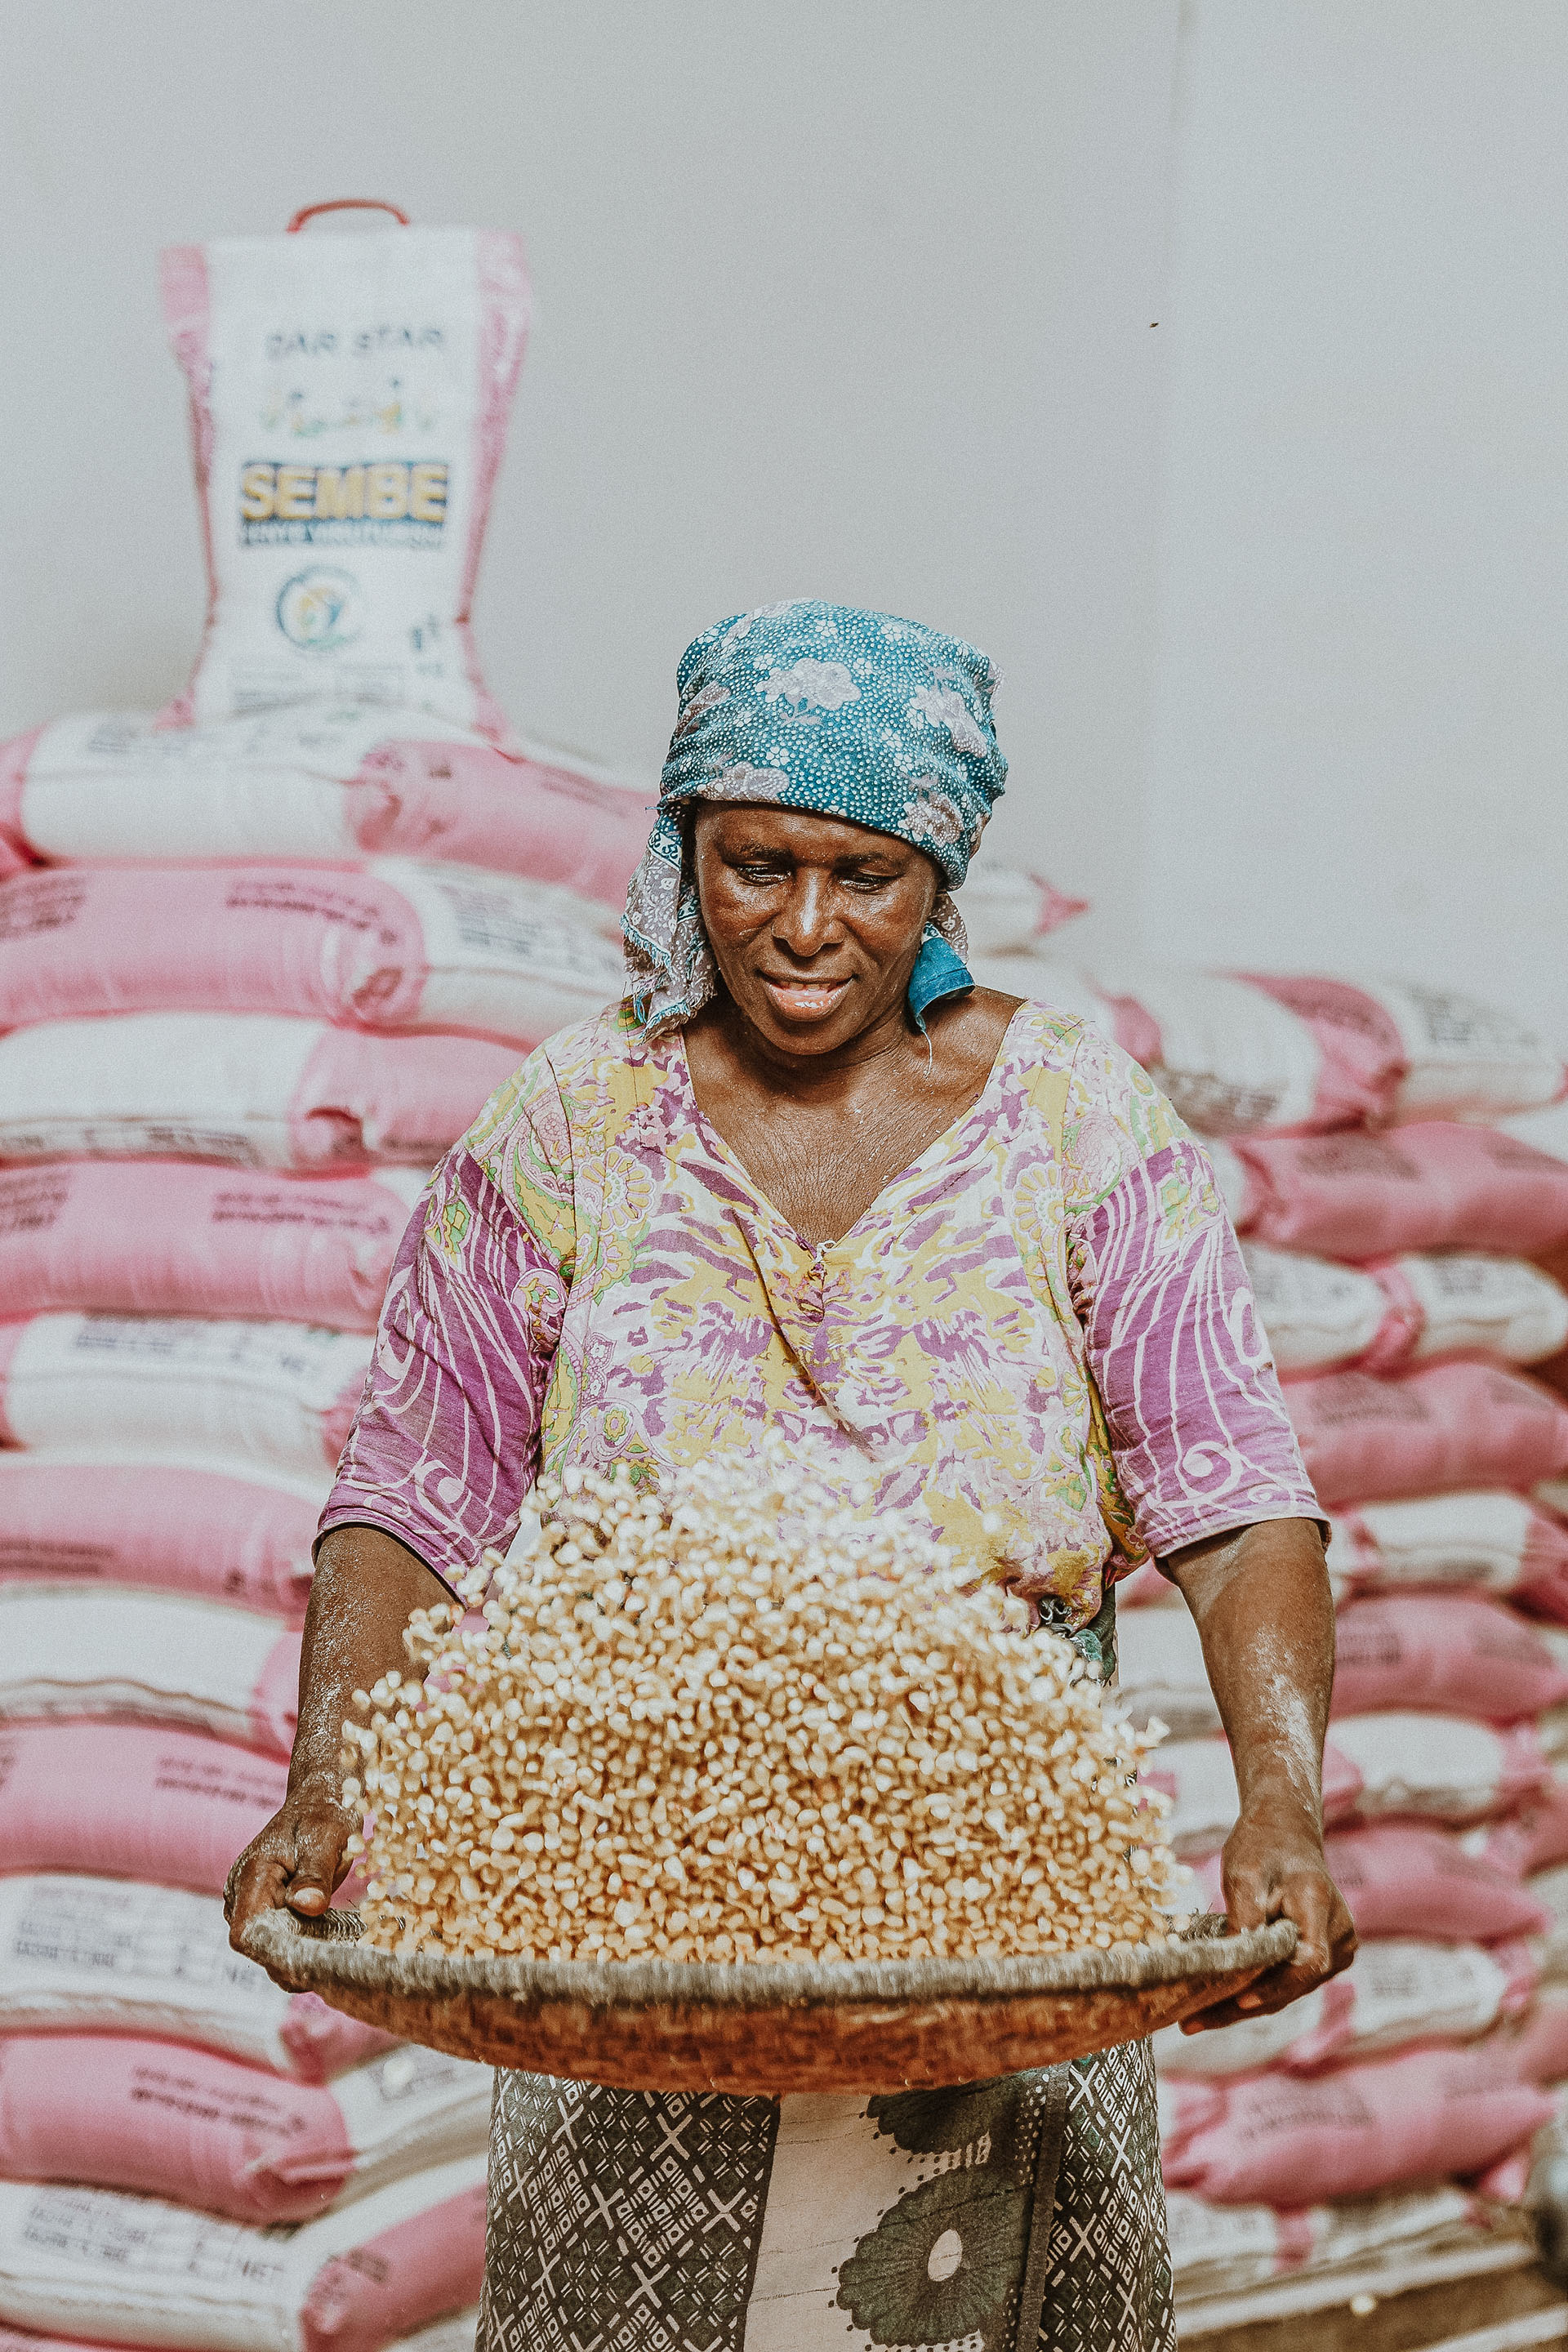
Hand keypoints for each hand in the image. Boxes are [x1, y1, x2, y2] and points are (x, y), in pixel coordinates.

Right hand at [225, 1778, 356, 1974]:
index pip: (246, 1932)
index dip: (273, 1955)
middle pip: (256, 1944)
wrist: (319, 1799)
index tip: (308, 1968)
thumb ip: (316, 1875)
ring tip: (331, 1955)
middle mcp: (241, 1891)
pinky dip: (298, 1943)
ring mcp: (250, 1899)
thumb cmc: (326, 1814)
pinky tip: (325, 1945)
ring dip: (296, 1954)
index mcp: (253, 1874)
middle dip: (290, 1960)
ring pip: (266, 1944)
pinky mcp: (263, 1905)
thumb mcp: (328, 1839)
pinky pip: (275, 1934)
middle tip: (330, 1967)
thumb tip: (307, 1907)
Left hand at [1181, 1792, 1355, 2031]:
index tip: (1238, 2001)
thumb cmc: (1262, 1846)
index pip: (1306, 1963)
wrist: (1285, 1831)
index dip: (1274, 1988)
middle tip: (1191, 2022)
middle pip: (1292, 1985)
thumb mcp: (1244, 1874)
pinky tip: (1216, 2002)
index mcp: (1321, 1906)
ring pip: (1288, 1989)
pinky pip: (1288, 1981)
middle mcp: (1338, 1934)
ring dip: (1244, 2005)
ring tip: (1195, 2019)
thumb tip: (1233, 1966)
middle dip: (1241, 2006)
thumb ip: (1244, 1919)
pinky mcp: (1324, 1956)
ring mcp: (1336, 1948)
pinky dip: (1254, 1991)